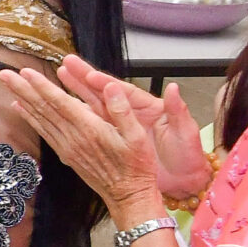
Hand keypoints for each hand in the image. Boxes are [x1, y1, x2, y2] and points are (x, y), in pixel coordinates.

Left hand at [0, 64, 162, 219]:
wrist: (128, 195)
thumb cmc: (137, 166)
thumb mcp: (138, 137)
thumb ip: (122, 111)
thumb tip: (111, 87)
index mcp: (90, 129)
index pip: (60, 103)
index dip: (41, 86)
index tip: (25, 72)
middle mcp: (73, 137)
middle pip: (43, 108)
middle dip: (23, 89)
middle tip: (3, 74)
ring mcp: (67, 146)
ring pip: (40, 118)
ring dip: (22, 100)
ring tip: (7, 85)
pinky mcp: (66, 154)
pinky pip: (44, 132)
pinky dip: (30, 118)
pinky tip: (20, 108)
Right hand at [57, 55, 208, 199]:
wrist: (185, 182)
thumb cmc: (188, 157)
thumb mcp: (186, 132)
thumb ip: (177, 110)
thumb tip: (174, 88)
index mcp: (149, 108)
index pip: (125, 92)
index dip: (107, 83)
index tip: (91, 76)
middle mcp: (132, 113)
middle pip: (105, 92)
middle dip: (84, 78)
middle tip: (66, 64)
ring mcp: (121, 126)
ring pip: (95, 106)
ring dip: (76, 92)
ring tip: (60, 77)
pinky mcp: (114, 139)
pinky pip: (93, 125)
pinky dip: (78, 116)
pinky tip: (63, 108)